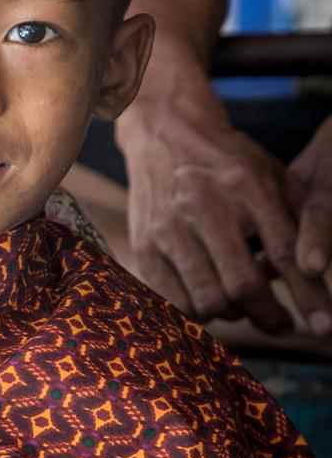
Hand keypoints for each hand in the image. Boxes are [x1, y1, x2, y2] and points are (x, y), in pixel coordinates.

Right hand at [120, 94, 331, 334]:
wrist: (164, 132)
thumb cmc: (229, 162)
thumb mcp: (274, 177)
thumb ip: (301, 221)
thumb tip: (317, 273)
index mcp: (246, 186)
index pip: (283, 252)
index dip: (307, 295)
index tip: (323, 325)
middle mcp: (204, 206)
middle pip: (241, 285)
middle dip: (268, 315)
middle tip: (280, 322)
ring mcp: (168, 227)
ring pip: (206, 300)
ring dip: (232, 314)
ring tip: (242, 307)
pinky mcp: (144, 244)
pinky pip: (171, 300)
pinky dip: (195, 313)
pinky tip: (208, 302)